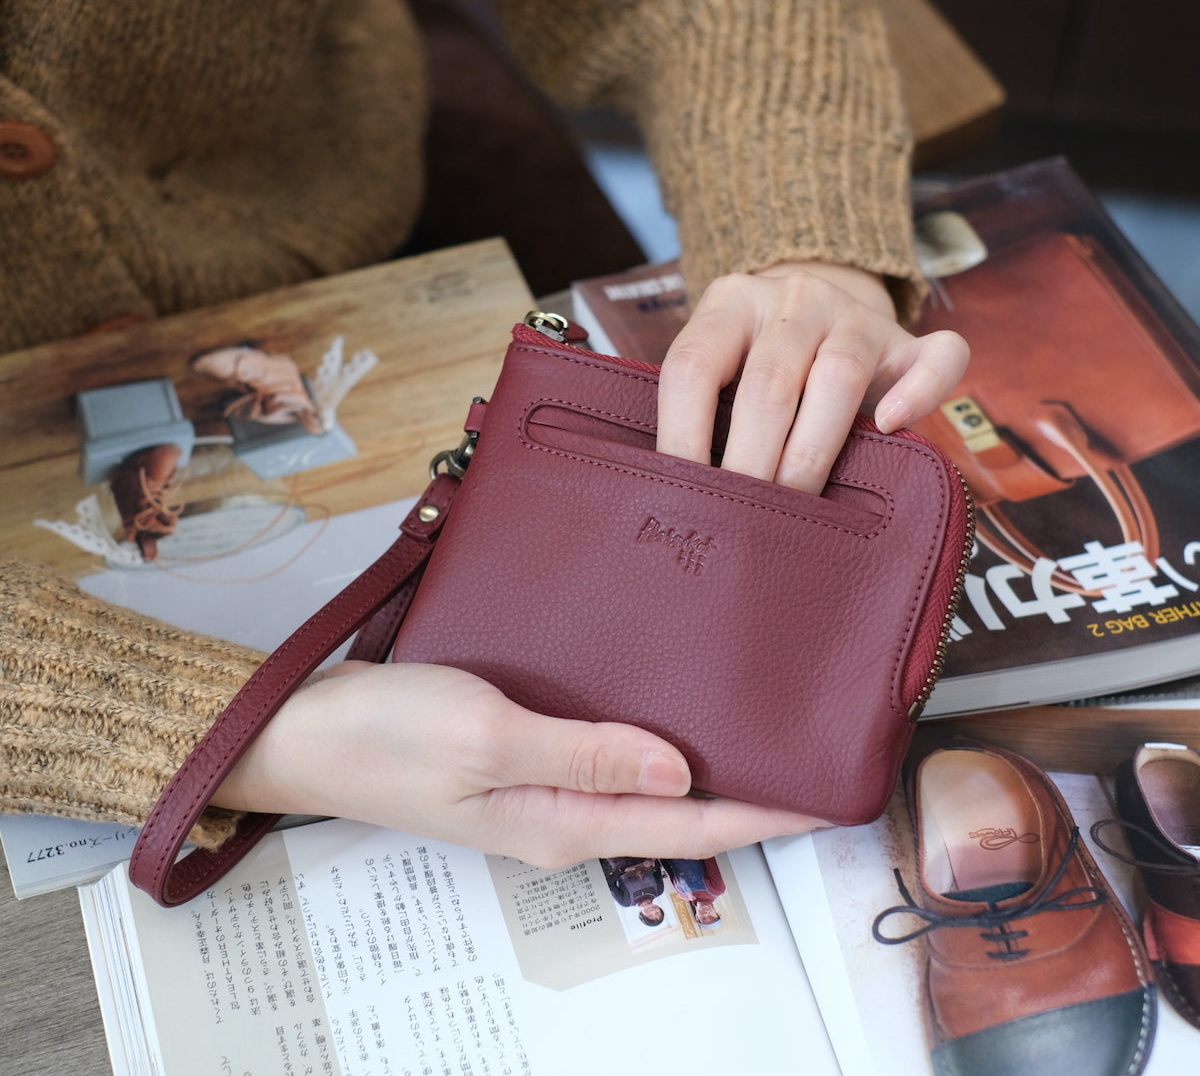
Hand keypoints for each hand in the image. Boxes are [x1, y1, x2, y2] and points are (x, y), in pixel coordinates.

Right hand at [215, 661, 822, 867]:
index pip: (690, 822)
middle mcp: (563, 815)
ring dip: (702, 761)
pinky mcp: (523, 759)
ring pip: (645, 781)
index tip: (825, 795)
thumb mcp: (489, 739)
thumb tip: (681, 765)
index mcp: (564, 821)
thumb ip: (586, 752)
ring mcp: (543, 789)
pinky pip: (605, 754)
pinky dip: (649, 736)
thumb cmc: (389, 735)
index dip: (763, 810)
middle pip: (677, 810)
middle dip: (747, 791)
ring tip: (758, 726)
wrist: (307, 732)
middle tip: (806, 749)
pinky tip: (666, 703)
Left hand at [656, 261, 968, 492]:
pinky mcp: (908, 340)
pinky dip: (919, 392)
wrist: (820, 311)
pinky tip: (891, 426)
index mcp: (729, 304)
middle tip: (742, 520)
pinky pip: (935, 356)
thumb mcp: (719, 366)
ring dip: (812, 450)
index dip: (681, 435)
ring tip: (796, 503)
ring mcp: (855, 316)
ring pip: (839, 375)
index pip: (693, 368)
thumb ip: (700, 406)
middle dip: (751, 461)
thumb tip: (676, 493)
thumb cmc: (753, 364)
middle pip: (767, 383)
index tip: (681, 495)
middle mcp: (792, 300)